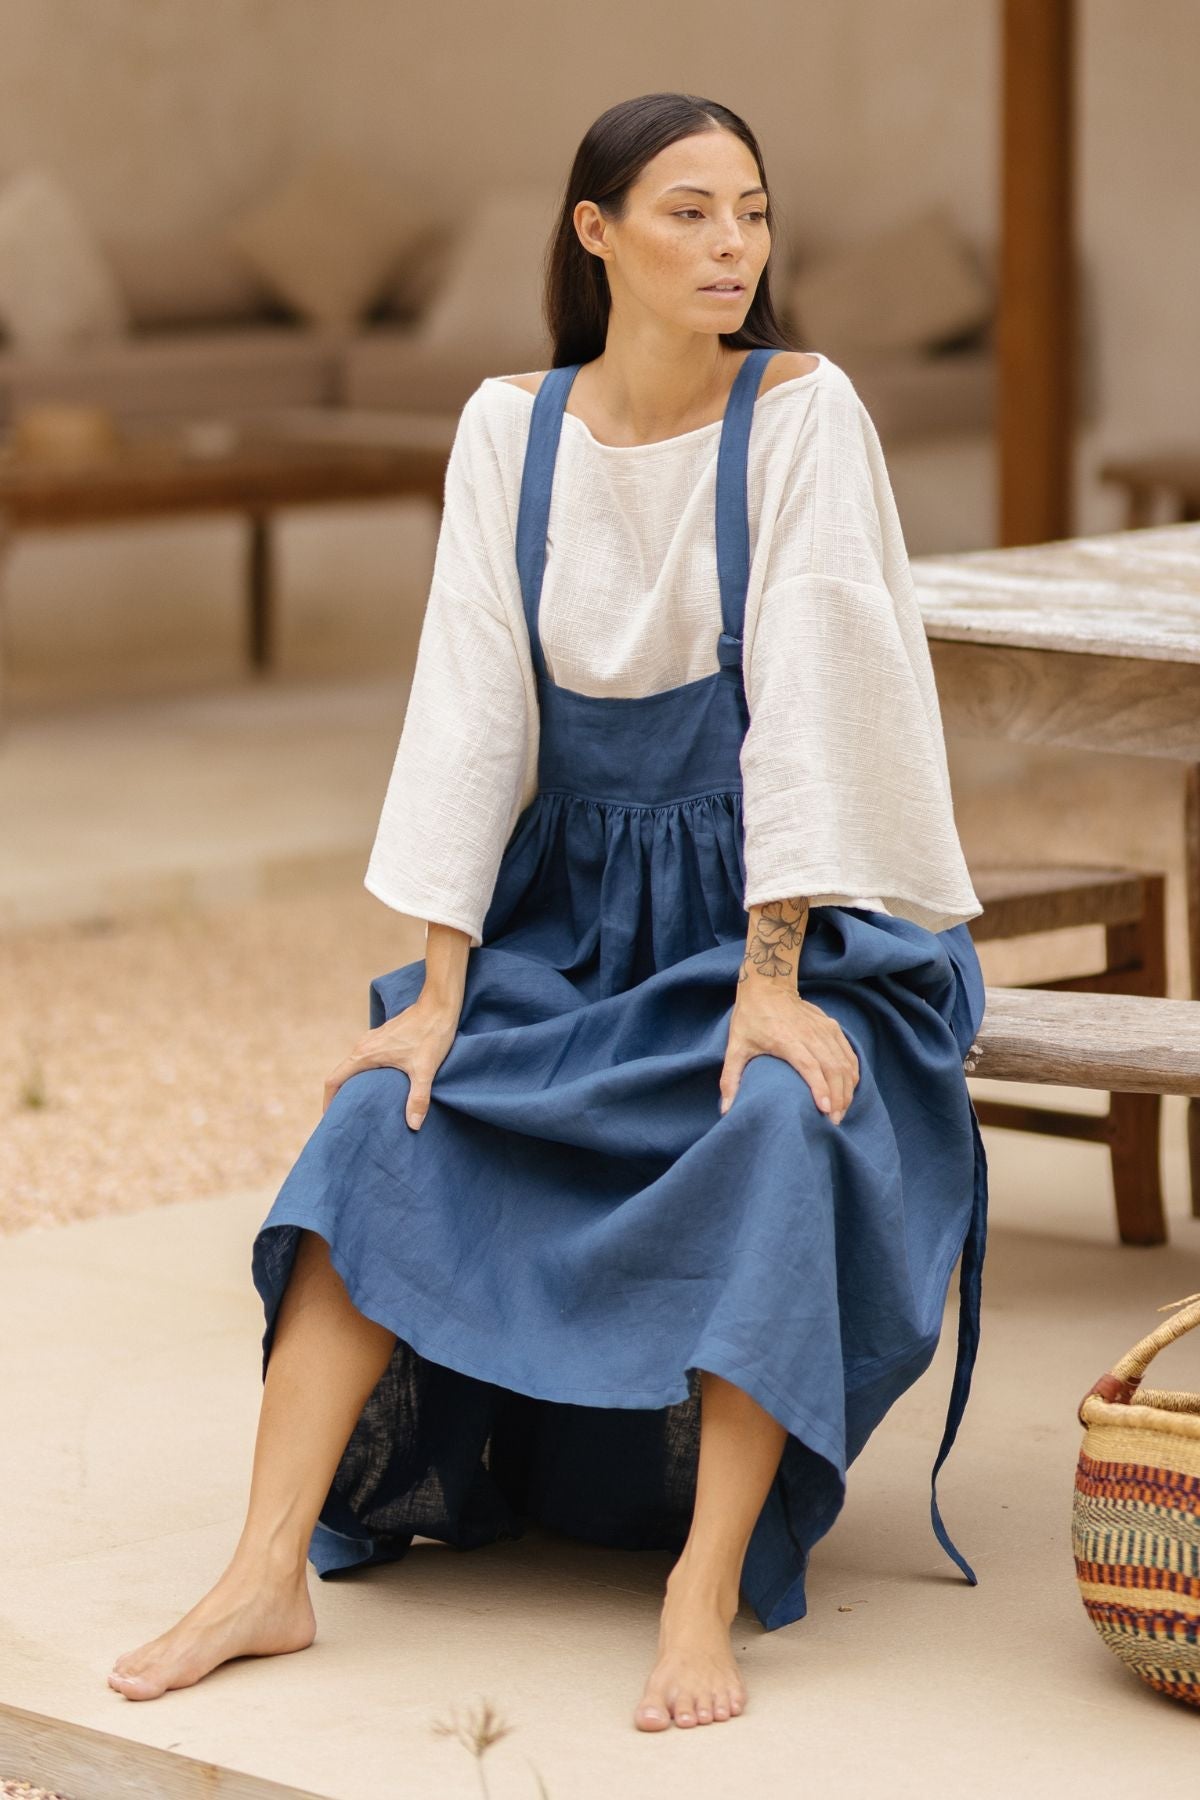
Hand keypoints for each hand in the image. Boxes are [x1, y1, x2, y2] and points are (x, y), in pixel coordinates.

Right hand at [322, 997, 460, 1129]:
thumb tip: (413, 1125)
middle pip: (342, 1074)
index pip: (335, 1080)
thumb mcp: (425, 1069)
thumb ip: (418, 1098)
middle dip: (341, 1096)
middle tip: (346, 1117)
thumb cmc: (431, 1034)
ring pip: (354, 1066)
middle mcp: (363, 1046)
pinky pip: (366, 1059)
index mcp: (365, 1054)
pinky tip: (380, 1084)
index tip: (330, 1117)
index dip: (328, 1101)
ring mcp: (372, 1040)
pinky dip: (365, 1074)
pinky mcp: (383, 1037)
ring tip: (362, 1104)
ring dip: (353, 1084)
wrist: (439, 1005)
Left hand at [720, 988, 859, 1123]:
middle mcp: (809, 1034)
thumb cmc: (750, 1018)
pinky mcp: (832, 1027)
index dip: (819, 1088)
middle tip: (834, 1121)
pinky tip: (848, 1091)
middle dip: (837, 1097)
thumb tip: (725, 1110)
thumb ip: (730, 1079)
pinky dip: (852, 1074)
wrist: (767, 986)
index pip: (809, 1065)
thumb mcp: (735, 1047)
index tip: (825, 1109)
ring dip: (846, 1089)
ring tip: (840, 1112)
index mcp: (786, 1038)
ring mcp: (824, 1029)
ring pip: (844, 1063)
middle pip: (832, 1068)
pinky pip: (849, 1054)